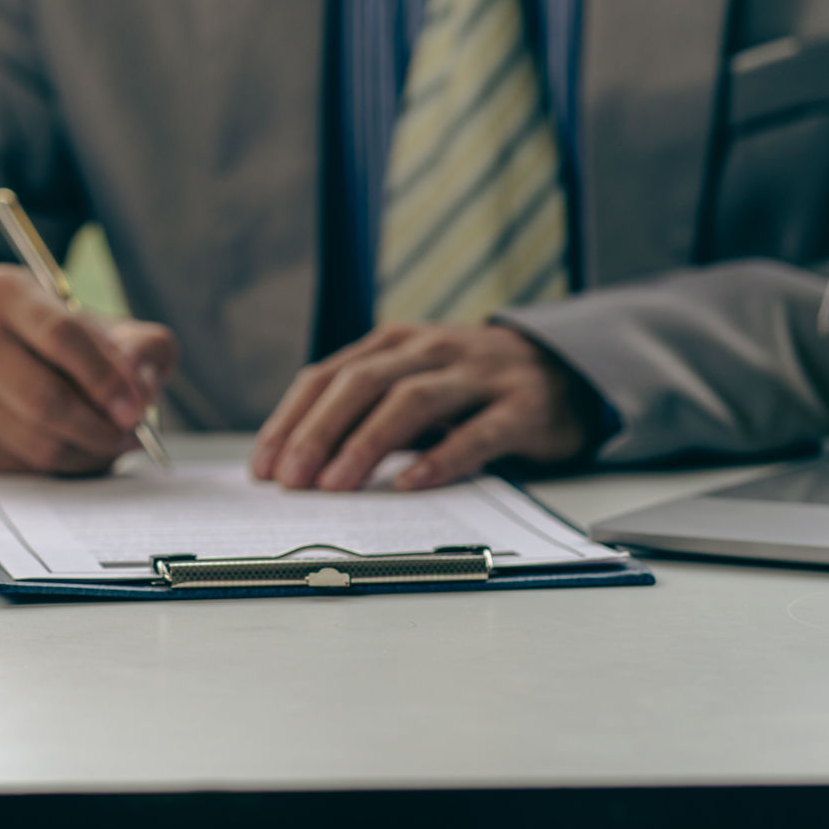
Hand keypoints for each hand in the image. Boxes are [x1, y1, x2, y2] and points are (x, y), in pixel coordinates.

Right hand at [0, 264, 178, 474]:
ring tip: (112, 443)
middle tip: (131, 435)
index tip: (136, 408)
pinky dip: (61, 466)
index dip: (105, 378)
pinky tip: (76, 448)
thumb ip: (142, 347)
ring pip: (34, 441)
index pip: (61, 335)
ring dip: (86, 452)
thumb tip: (141, 385)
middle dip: (98, 426)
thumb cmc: (58, 343)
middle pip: (43, 398)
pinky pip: (21, 467)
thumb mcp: (106, 329)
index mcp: (4, 292)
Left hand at [250, 323, 600, 491]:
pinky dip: (440, 458)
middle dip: (318, 432)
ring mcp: (479, 375)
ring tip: (335, 485)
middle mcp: (431, 349)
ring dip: (366, 443)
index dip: (291, 420)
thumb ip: (362, 410)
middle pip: (362, 383)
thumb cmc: (469, 388)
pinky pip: (477, 432)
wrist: (564, 371)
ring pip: (412, 401)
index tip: (264, 467)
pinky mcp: (522, 406)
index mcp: (394, 342)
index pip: (327, 375)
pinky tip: (410, 483)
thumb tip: (294, 462)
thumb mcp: (411, 383)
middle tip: (290, 480)